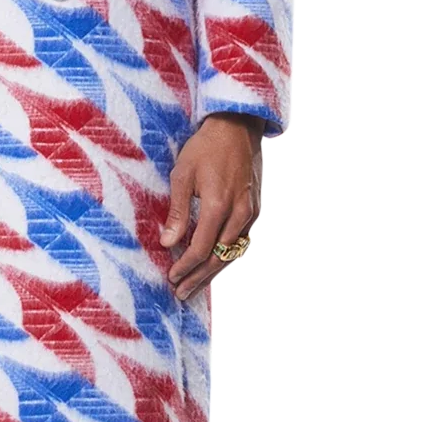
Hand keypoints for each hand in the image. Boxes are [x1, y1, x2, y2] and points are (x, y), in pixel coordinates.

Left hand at [160, 113, 264, 300]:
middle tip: (181, 293)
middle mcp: (239, 213)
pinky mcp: (255, 209)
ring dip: (213, 271)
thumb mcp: (183, 175)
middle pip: (218, 257)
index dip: (185, 266)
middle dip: (199, 277)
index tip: (171, 277)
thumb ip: (178, 211)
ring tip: (196, 285)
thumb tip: (168, 243)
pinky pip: (241, 241)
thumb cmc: (204, 148)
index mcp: (218, 205)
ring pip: (232, 252)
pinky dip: (227, 256)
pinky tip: (214, 264)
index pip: (201, 248)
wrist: (236, 128)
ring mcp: (250, 212)